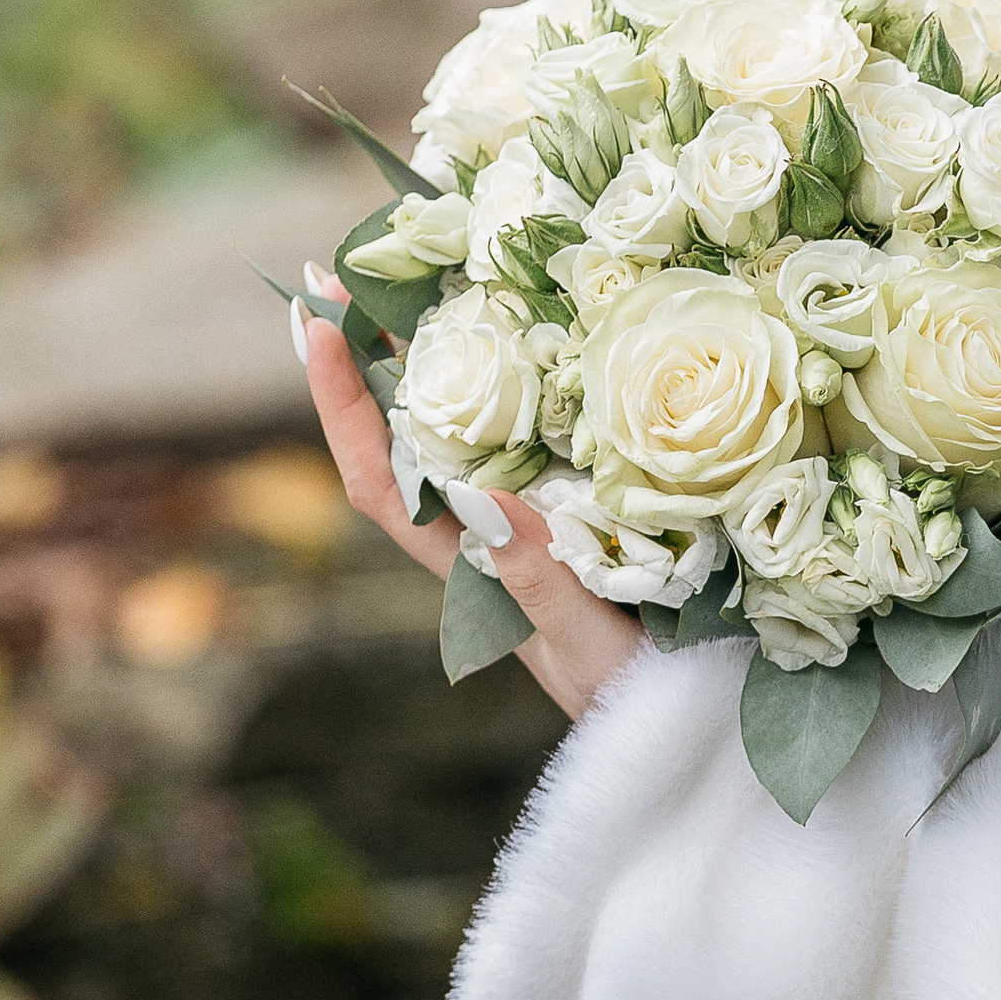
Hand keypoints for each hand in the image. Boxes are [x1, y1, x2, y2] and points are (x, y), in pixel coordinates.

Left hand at [299, 311, 642, 723]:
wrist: (681, 728)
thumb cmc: (633, 695)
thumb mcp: (588, 646)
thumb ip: (538, 583)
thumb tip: (479, 500)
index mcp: (465, 566)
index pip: (378, 478)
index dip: (339, 403)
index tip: (319, 326)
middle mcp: (479, 537)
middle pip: (397, 439)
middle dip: (361, 359)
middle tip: (338, 271)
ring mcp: (520, 523)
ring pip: (450, 430)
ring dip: (416, 358)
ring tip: (404, 277)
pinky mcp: (570, 510)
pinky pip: (512, 433)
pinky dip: (494, 376)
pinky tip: (512, 334)